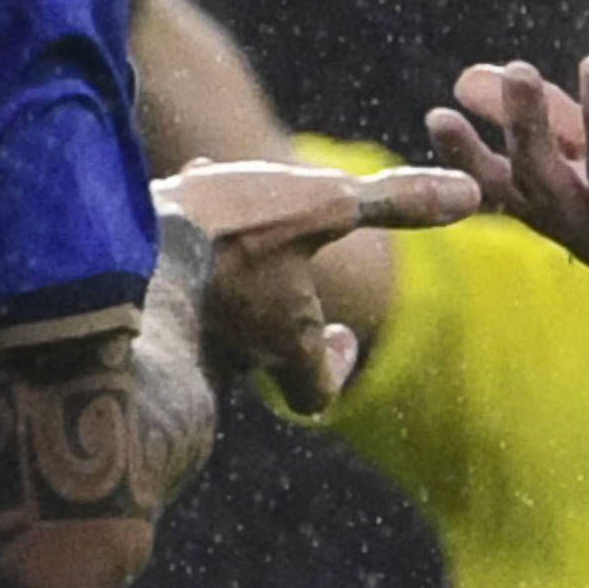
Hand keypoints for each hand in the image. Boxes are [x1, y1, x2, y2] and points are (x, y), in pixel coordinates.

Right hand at [154, 158, 477, 411]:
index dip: (332, 370)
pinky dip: (174, 247)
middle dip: (271, 305)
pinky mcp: (125, 312)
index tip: (342, 337)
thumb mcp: (325, 206)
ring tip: (211, 197)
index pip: (315, 393)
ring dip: (219, 266)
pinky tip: (168, 197)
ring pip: (206, 311)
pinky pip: (157, 286)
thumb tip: (473, 193)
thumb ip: (395, 202)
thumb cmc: (234, 236)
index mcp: (282, 342)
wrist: (115, 249)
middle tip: (278, 263)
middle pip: (258, 355)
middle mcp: (228, 354)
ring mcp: (173, 338)